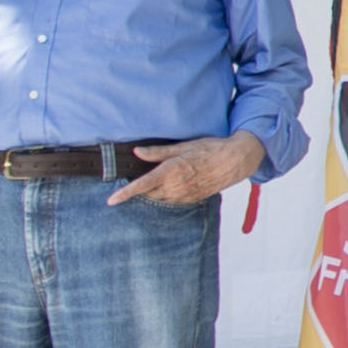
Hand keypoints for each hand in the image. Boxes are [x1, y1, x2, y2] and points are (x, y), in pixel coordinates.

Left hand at [112, 130, 267, 208]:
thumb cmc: (211, 149)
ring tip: (156, 181)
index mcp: (171, 172)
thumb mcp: (183, 146)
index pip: (141, 186)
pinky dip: (167, 195)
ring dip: (154, 193)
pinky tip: (172, 185)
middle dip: (140, 189)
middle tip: (137, 178)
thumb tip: (137, 152)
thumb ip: (158, 152)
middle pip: (148, 194)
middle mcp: (176, 186)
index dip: (124, 194)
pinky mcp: (193, 198)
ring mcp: (185, 195)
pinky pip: (173, 201)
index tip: (111, 200)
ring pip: (160, 199)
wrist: (236, 160)